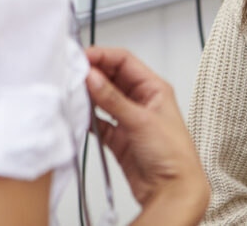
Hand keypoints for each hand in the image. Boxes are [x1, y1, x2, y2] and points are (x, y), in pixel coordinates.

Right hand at [84, 46, 208, 225]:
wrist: (172, 191)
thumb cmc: (173, 155)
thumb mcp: (142, 121)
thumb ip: (113, 100)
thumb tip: (93, 77)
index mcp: (154, 88)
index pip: (125, 61)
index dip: (103, 56)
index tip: (82, 57)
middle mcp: (141, 100)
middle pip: (112, 77)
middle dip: (93, 74)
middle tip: (72, 74)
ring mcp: (129, 118)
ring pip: (103, 98)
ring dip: (88, 95)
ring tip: (72, 91)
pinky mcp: (119, 137)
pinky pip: (99, 120)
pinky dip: (88, 117)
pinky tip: (78, 114)